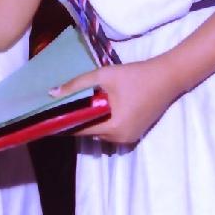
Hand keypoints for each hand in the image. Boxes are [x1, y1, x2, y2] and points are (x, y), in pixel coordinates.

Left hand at [53, 56, 184, 144]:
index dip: (63, 122)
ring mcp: (129, 138)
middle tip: (61, 105)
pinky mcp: (134, 133)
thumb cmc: (135, 76)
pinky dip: (102, 120)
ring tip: (76, 103)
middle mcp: (120, 139)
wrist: (167, 77)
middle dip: (76, 119)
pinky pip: (111, 129)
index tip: (47, 115)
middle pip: (89, 132)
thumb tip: (51, 94)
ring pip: (99, 131)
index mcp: (113, 128)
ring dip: (90, 119)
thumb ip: (76, 85)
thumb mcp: (103, 76)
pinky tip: (97, 105)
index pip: (80, 129)